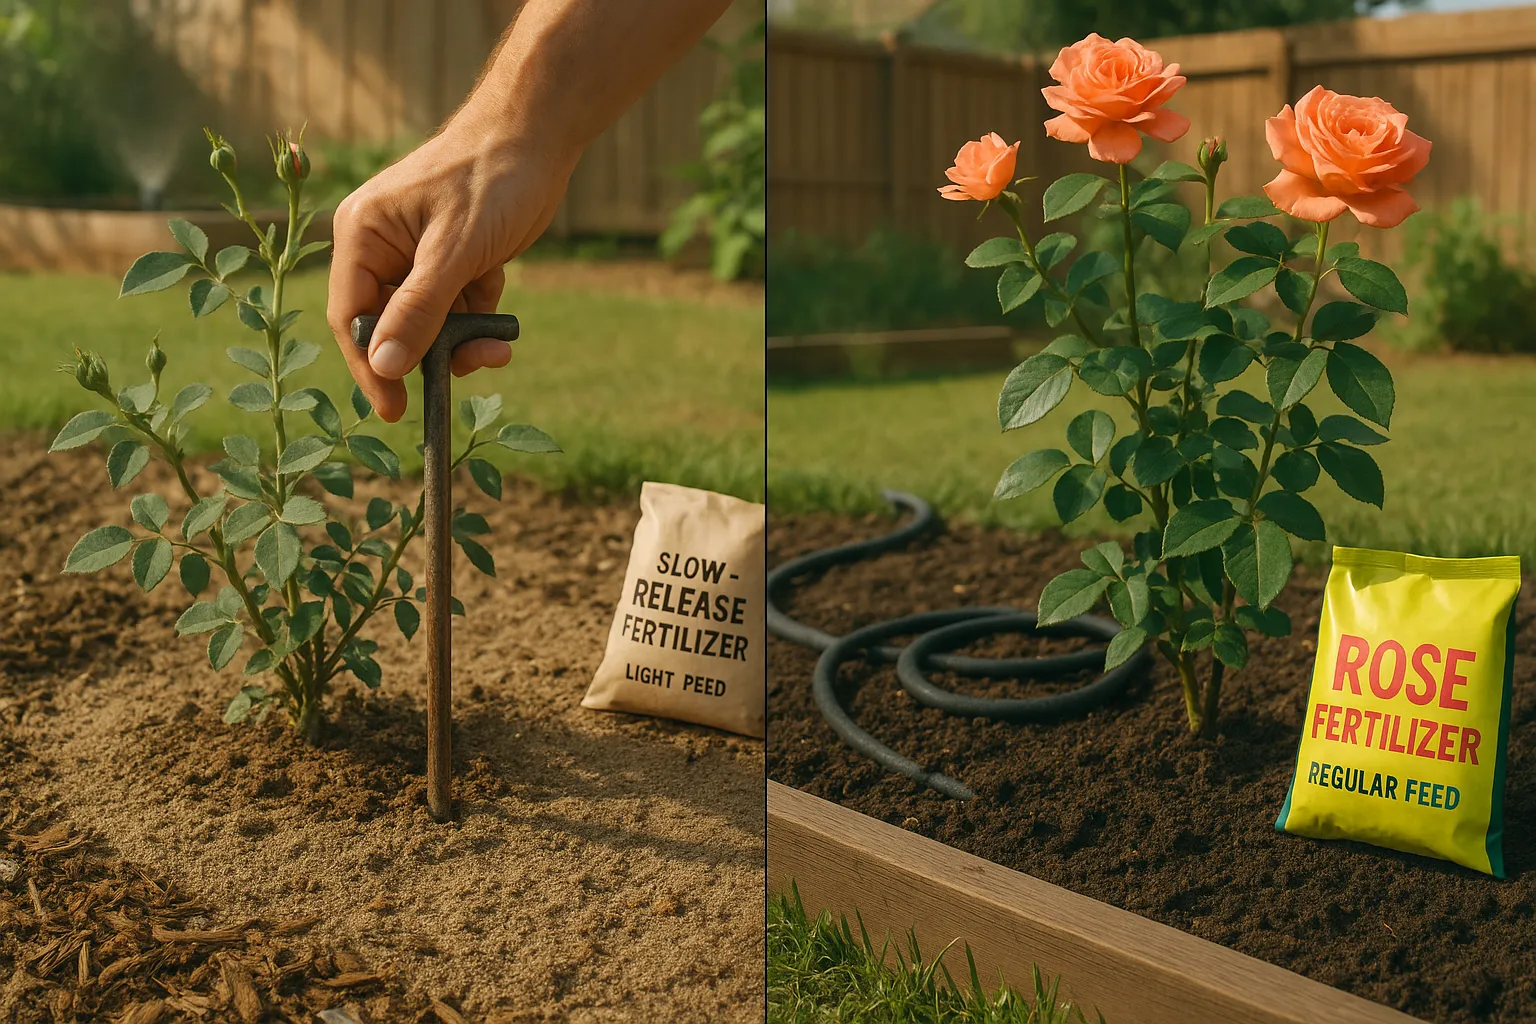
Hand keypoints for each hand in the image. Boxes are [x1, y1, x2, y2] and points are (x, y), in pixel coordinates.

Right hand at [325, 124, 575, 421]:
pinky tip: (504, 324)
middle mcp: (383, 247)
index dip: (372, 366)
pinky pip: (458, 310)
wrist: (540, 137)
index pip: (353, 318)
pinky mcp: (454, 260)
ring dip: (463, 341)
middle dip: (431, 352)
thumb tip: (383, 366)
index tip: (395, 409)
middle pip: (393, 326)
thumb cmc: (489, 180)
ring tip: (499, 347)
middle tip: (472, 369)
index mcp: (363, 235)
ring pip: (430, 324)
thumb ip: (418, 311)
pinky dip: (480, 321)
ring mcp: (419, 255)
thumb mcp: (453, 253)